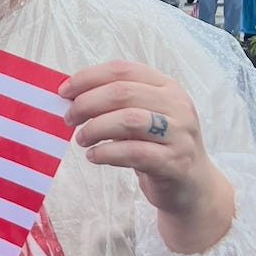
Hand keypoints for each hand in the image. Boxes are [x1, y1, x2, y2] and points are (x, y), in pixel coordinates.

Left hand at [60, 60, 234, 252]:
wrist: (192, 185)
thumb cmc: (156, 145)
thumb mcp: (140, 116)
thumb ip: (114, 102)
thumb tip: (69, 95)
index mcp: (166, 86)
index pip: (122, 70)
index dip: (88, 77)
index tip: (64, 92)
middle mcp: (177, 105)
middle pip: (122, 92)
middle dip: (87, 103)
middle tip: (68, 118)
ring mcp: (180, 134)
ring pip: (129, 120)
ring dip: (95, 128)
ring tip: (81, 139)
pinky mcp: (176, 162)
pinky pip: (135, 152)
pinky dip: (107, 153)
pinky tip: (93, 156)